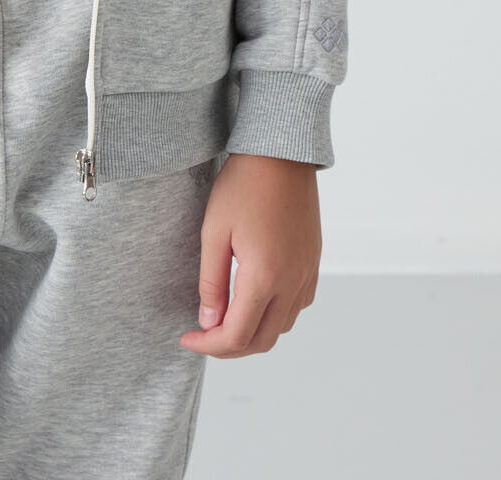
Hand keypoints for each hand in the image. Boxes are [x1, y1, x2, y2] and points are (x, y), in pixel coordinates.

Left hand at [178, 152, 321, 356]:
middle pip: (262, 340)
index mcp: (265, 277)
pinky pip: (297, 306)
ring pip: (283, 327)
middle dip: (230, 347)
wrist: (281, 154)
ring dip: (253, 333)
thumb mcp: (214, 232)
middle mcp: (292, 282)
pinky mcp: (313, 263)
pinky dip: (275, 316)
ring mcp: (307, 274)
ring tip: (225, 318)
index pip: (236, 335)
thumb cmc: (243, 185)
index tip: (187, 338)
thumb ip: (211, 282)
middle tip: (203, 335)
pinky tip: (254, 300)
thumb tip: (208, 322)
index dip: (209, 346)